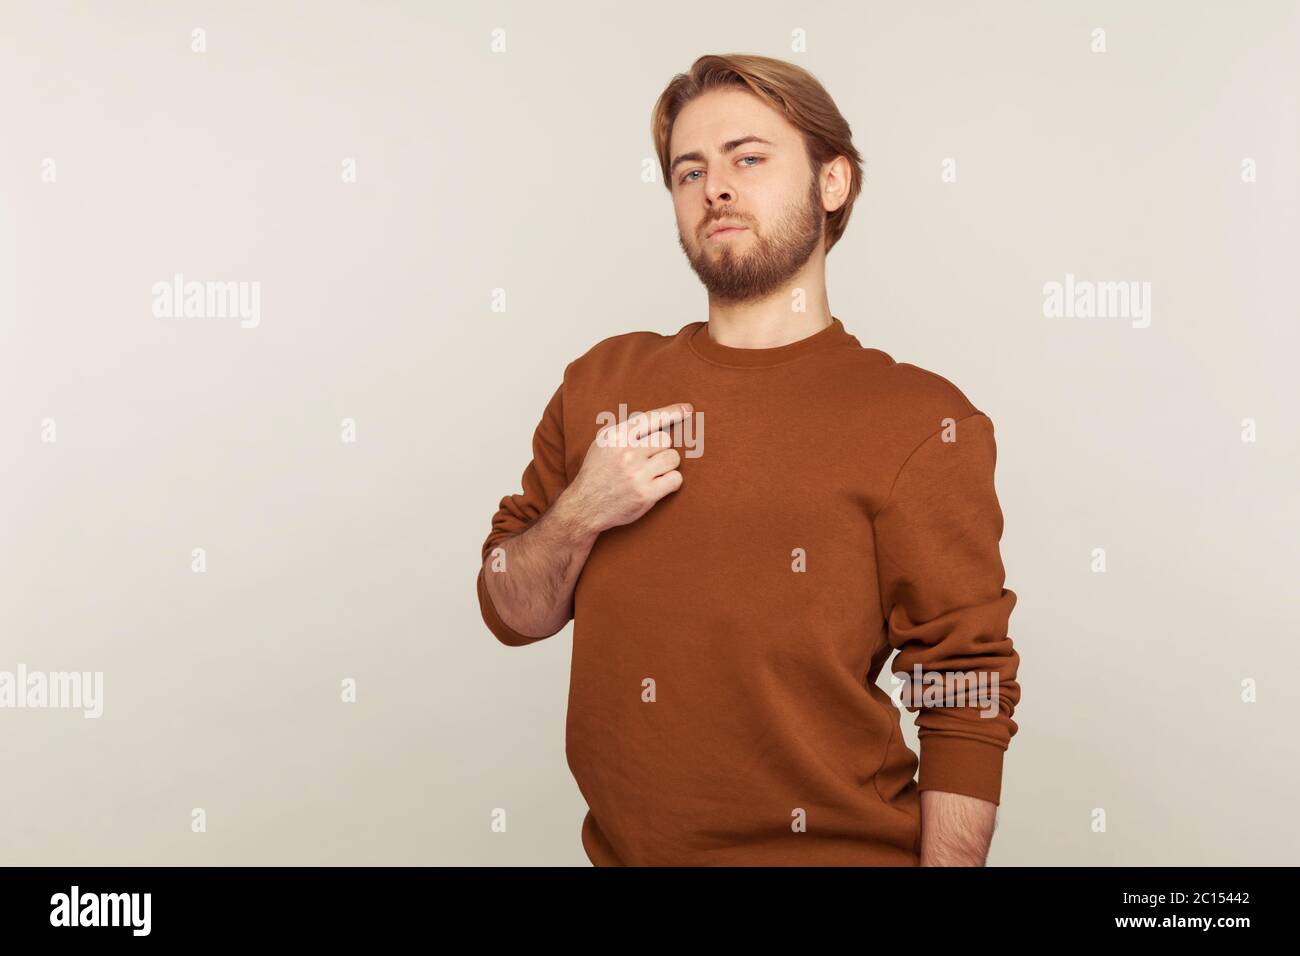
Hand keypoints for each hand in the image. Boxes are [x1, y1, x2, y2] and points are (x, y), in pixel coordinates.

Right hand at [560, 402, 692, 535]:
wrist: (584, 506)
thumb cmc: (597, 473)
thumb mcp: (602, 444)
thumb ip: (625, 431)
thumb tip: (657, 419)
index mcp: (615, 436)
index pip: (650, 418)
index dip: (672, 412)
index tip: (688, 409)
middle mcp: (626, 452)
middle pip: (666, 440)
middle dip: (662, 450)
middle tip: (650, 461)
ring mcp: (637, 474)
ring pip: (673, 458)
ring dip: (668, 465)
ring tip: (653, 473)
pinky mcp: (646, 494)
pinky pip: (676, 479)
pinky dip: (671, 482)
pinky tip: (657, 486)